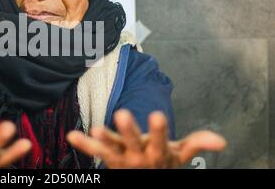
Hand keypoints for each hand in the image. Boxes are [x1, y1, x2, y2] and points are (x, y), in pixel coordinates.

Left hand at [67, 109, 225, 168]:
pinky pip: (94, 153)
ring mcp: (121, 159)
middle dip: (129, 130)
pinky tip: (72, 135)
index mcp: (157, 153)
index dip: (159, 129)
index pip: (160, 140)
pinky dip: (83, 145)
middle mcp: (139, 157)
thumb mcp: (180, 154)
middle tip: (122, 114)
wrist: (147, 179)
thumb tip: (222, 141)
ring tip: (94, 129)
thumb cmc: (163, 163)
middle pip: (133, 143)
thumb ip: (198, 144)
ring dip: (102, 141)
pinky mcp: (108, 160)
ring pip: (111, 150)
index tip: (157, 115)